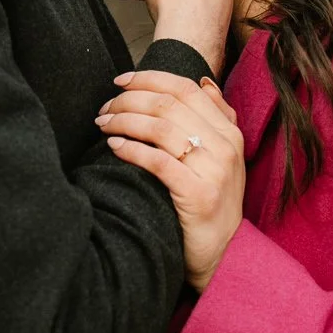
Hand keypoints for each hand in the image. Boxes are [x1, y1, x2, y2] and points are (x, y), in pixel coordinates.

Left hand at [97, 71, 245, 290]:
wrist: (222, 253)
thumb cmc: (211, 202)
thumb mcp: (223, 156)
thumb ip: (216, 117)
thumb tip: (203, 81)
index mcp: (229, 131)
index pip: (186, 88)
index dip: (149, 79)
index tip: (120, 81)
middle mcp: (225, 146)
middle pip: (168, 105)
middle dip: (129, 100)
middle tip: (104, 107)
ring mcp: (214, 171)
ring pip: (160, 129)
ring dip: (124, 121)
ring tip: (103, 124)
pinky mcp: (199, 195)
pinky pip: (158, 161)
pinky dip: (132, 149)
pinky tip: (114, 146)